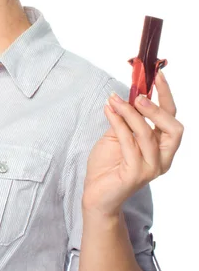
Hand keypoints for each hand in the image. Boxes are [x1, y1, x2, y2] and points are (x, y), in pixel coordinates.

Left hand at [81, 71, 183, 217]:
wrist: (96, 194)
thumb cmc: (107, 165)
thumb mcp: (118, 135)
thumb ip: (127, 119)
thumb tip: (130, 94)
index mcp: (162, 148)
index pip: (172, 119)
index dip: (167, 96)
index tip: (158, 76)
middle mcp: (163, 159)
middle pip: (173, 128)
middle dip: (156, 108)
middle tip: (138, 95)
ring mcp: (151, 168)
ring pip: (148, 134)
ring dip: (130, 112)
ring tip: (114, 100)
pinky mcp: (136, 174)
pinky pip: (129, 143)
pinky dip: (118, 123)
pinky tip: (109, 111)